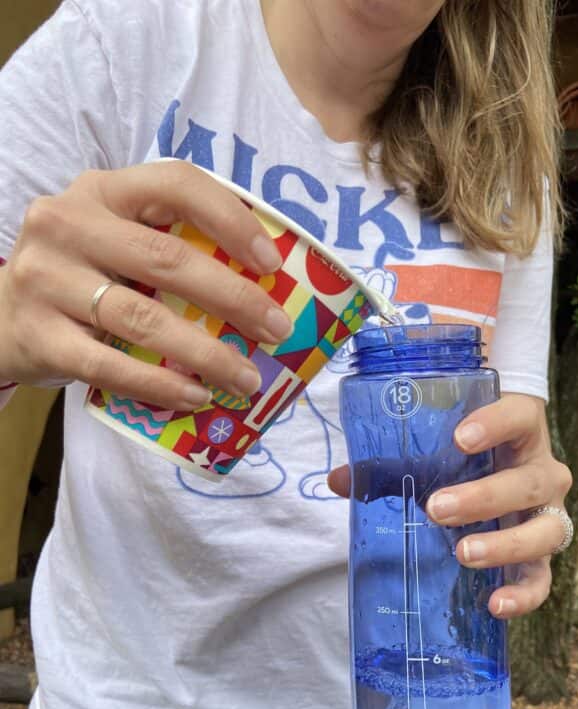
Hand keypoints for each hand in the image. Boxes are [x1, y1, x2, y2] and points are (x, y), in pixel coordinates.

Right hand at [0, 161, 293, 409]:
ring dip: (206, 353)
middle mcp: (69, 224)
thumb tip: (266, 289)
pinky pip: (109, 366)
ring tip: (247, 379)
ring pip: (142, 318)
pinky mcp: (40, 336)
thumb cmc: (82, 276)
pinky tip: (195, 396)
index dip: (230, 219)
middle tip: (277, 331)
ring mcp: (48, 279)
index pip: (175, 184)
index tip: (271, 262)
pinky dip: (159, 384)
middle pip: (167, 259)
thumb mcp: (116, 240)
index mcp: (103, 191)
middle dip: (234, 298)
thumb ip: (170, 245)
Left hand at [328, 393, 572, 618]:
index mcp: (521, 434)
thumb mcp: (435, 452)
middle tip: (436, 509)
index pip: (521, 418)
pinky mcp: (542, 556)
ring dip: (505, 544)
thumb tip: (338, 480)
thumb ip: (391, 464)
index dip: (497, 425)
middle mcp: (543, 473)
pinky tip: (495, 603)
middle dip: (483, 497)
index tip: (460, 438)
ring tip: (463, 552)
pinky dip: (524, 595)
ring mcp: (548, 516)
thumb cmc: (466, 458)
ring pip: (544, 531)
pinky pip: (542, 580)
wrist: (502, 473)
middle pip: (528, 483)